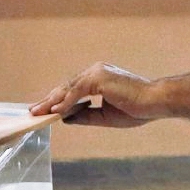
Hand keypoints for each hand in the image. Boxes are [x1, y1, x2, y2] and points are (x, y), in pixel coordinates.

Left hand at [30, 62, 155, 127]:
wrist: (156, 102)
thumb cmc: (137, 109)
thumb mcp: (105, 116)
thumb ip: (85, 115)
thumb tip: (64, 118)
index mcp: (98, 78)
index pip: (72, 89)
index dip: (57, 100)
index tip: (44, 109)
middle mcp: (95, 71)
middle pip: (66, 87)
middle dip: (49, 100)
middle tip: (33, 111)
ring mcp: (97, 72)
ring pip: (68, 88)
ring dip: (52, 102)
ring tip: (38, 112)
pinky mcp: (99, 78)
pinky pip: (77, 92)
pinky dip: (65, 102)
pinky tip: (55, 112)